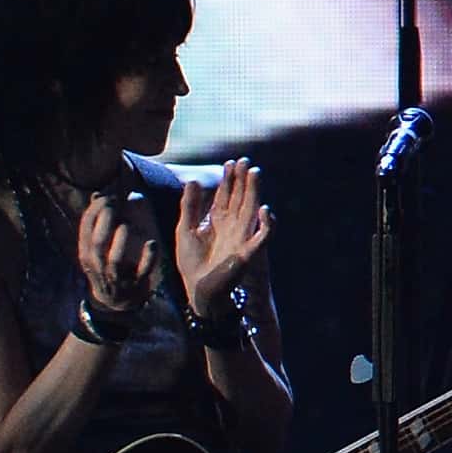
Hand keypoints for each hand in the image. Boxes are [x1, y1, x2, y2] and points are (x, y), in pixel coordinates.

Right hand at [74, 189, 160, 318]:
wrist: (117, 303)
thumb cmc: (108, 267)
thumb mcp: (98, 248)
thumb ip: (98, 222)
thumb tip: (97, 194)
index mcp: (87, 255)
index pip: (85, 231)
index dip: (94, 212)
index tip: (106, 197)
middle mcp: (98, 267)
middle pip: (97, 244)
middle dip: (104, 222)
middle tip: (114, 204)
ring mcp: (116, 278)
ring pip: (114, 260)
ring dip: (121, 242)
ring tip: (126, 225)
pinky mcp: (135, 286)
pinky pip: (141, 273)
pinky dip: (148, 259)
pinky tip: (152, 243)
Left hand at [171, 158, 274, 305]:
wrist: (197, 291)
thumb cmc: (192, 263)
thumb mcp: (185, 230)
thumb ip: (189, 206)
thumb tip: (191, 180)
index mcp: (217, 220)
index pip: (225, 195)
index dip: (228, 179)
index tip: (230, 162)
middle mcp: (232, 226)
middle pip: (240, 198)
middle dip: (243, 180)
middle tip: (245, 161)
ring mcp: (241, 238)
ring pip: (251, 210)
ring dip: (255, 192)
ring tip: (255, 173)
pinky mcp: (247, 253)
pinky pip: (262, 237)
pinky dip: (266, 225)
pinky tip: (265, 211)